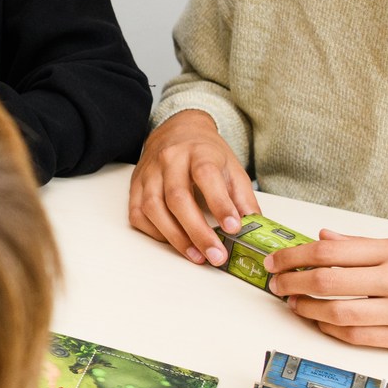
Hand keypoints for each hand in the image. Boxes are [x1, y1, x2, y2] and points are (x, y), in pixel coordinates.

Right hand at [128, 109, 257, 264]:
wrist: (177, 131)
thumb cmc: (206, 153)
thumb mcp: (232, 168)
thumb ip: (243, 197)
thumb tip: (252, 226)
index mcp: (199, 152)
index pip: (206, 176)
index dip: (219, 204)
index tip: (233, 228)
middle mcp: (170, 160)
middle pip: (178, 198)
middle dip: (197, 231)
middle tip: (215, 255)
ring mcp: (149, 173)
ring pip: (153, 208)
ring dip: (175, 237)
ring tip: (196, 255)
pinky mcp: (135, 186)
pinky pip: (138, 215)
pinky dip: (155, 233)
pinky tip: (174, 241)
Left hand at [264, 230, 387, 367]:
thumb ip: (371, 246)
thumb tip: (326, 238)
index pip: (332, 249)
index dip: (295, 255)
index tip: (275, 259)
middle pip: (327, 280)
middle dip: (291, 282)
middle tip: (273, 282)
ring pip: (337, 313)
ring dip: (306, 309)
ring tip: (291, 304)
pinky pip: (359, 338)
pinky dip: (332, 331)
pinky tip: (319, 323)